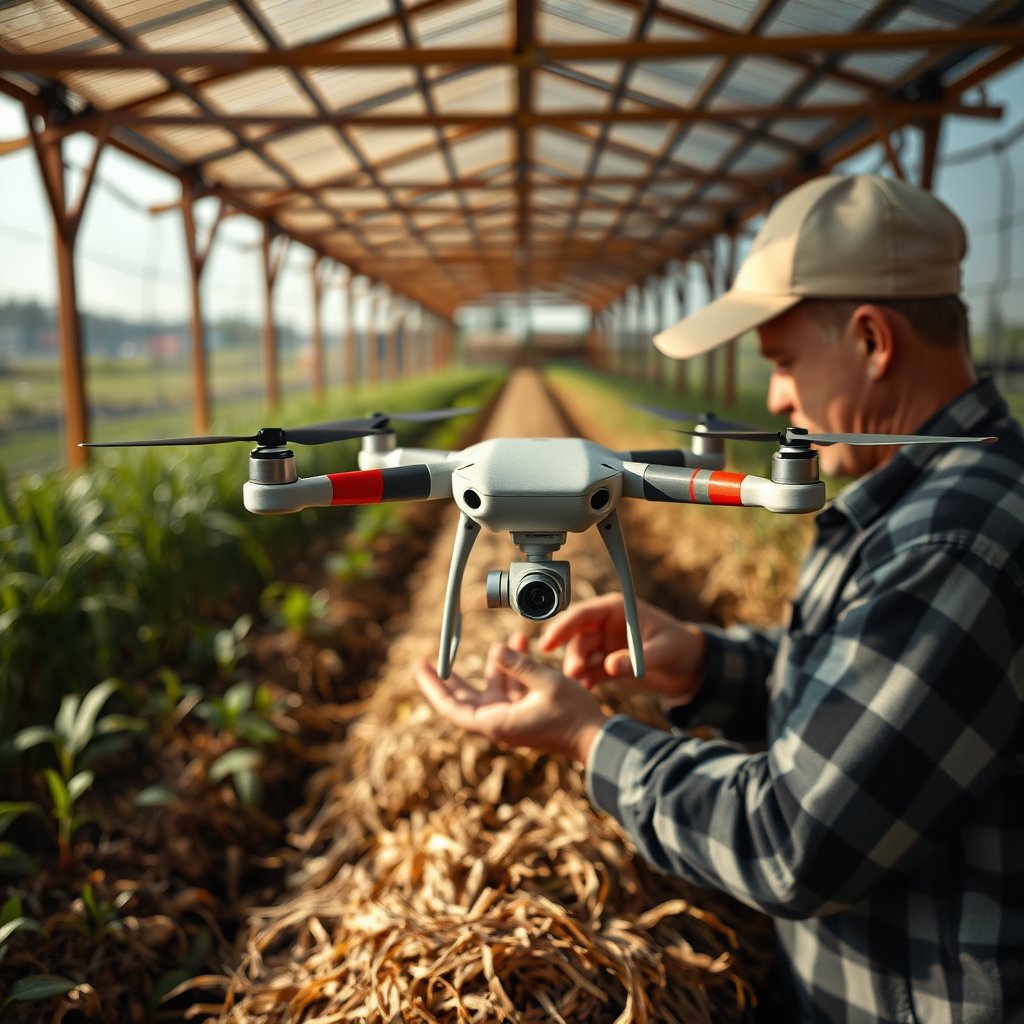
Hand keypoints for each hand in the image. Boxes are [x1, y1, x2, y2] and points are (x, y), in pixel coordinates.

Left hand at [415, 631, 609, 762]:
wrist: (596, 738)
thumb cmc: (573, 715)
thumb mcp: (546, 683)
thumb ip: (518, 665)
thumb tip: (495, 648)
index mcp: (496, 722)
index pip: (452, 707)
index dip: (433, 687)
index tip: (421, 666)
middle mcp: (498, 722)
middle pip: (464, 698)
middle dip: (451, 675)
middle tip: (435, 654)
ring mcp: (510, 718)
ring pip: (490, 689)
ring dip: (496, 663)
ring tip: (512, 637)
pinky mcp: (523, 714)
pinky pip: (508, 689)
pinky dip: (512, 669)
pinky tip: (521, 644)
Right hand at [539, 593, 705, 700]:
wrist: (691, 667)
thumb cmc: (680, 648)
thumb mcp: (662, 651)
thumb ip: (636, 658)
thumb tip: (610, 666)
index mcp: (616, 609)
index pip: (582, 614)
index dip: (562, 627)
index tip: (546, 643)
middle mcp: (607, 624)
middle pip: (578, 636)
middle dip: (572, 654)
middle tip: (572, 674)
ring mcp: (606, 644)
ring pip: (581, 654)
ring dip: (577, 669)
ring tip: (579, 685)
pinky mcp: (608, 662)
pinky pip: (590, 670)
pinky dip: (586, 680)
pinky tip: (586, 690)